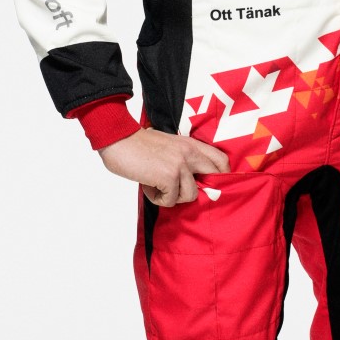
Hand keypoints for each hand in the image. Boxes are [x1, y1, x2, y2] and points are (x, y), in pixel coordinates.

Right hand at [98, 127, 230, 205]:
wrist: (118, 139)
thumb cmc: (138, 145)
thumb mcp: (168, 146)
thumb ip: (183, 159)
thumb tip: (191, 182)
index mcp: (191, 144)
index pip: (221, 159)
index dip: (222, 175)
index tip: (211, 184)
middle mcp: (190, 153)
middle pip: (214, 177)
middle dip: (200, 189)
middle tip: (181, 191)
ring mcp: (180, 164)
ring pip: (191, 195)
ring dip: (173, 196)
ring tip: (157, 185)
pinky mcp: (169, 177)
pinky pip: (171, 200)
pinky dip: (157, 198)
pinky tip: (148, 185)